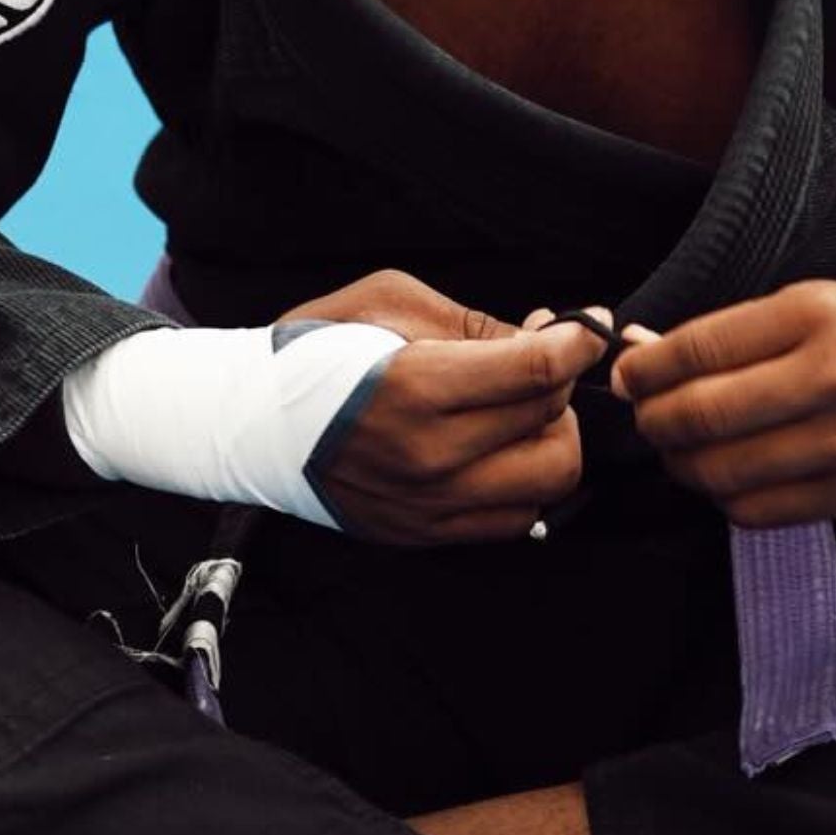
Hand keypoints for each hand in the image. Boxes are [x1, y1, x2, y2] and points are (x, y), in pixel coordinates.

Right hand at [279, 272, 598, 545]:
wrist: (247, 421)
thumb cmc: (317, 346)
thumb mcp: (389, 300)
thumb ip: (476, 323)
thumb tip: (551, 335)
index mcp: (416, 387)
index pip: (536, 370)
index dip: (579, 340)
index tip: (588, 326)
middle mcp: (427, 457)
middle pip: (554, 431)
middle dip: (561, 388)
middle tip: (537, 365)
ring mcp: (426, 505)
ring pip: (546, 483)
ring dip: (549, 438)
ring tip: (518, 410)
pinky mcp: (422, 534)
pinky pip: (513, 519)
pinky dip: (523, 481)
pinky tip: (497, 448)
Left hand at [611, 283, 835, 527]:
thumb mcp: (816, 306)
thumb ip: (734, 334)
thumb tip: (641, 356)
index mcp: (815, 315)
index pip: (698, 348)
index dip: (644, 368)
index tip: (625, 376)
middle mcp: (833, 377)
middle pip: (701, 414)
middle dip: (654, 422)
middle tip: (645, 418)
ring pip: (722, 471)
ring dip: (682, 465)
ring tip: (681, 450)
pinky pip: (758, 510)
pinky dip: (725, 498)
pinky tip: (726, 477)